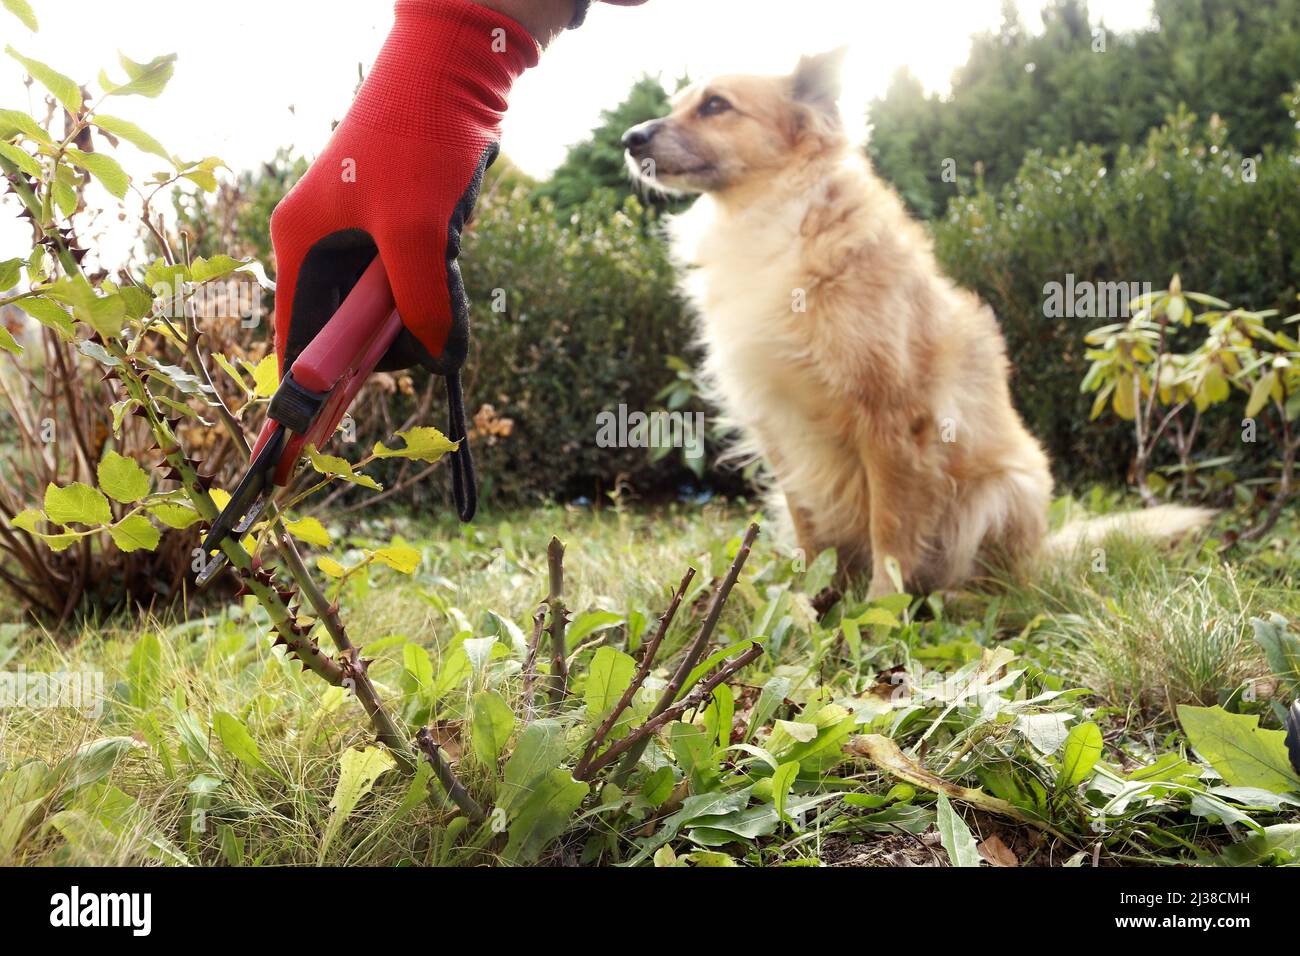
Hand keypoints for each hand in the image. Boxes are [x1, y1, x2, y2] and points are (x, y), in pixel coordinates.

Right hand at [270, 0, 537, 375]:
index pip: (295, 334)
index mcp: (302, 243)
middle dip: (386, 343)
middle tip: (427, 345)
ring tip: (444, 284)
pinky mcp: (399, 229)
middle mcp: (323, 243)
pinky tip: (453, 271)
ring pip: (386, 306)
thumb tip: (438, 357)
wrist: (456, 73)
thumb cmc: (418, 141)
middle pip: (345, 326)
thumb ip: (422, 303)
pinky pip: (413, 282)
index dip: (306, 387)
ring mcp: (362, 237)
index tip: (311, 439)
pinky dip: (435, 290)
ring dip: (419, 313)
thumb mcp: (417, 232)